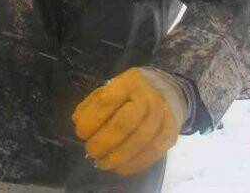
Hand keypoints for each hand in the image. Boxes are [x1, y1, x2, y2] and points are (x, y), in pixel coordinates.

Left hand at [71, 67, 185, 175]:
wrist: (167, 90)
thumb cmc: (130, 92)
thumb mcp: (110, 89)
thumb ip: (93, 104)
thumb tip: (79, 121)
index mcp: (129, 82)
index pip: (107, 101)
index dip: (92, 120)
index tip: (80, 133)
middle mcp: (148, 98)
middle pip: (124, 124)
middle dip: (104, 141)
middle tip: (90, 151)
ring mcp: (163, 116)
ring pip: (140, 141)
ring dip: (117, 157)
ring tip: (101, 163)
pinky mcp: (171, 133)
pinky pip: (153, 152)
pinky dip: (134, 163)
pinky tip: (120, 168)